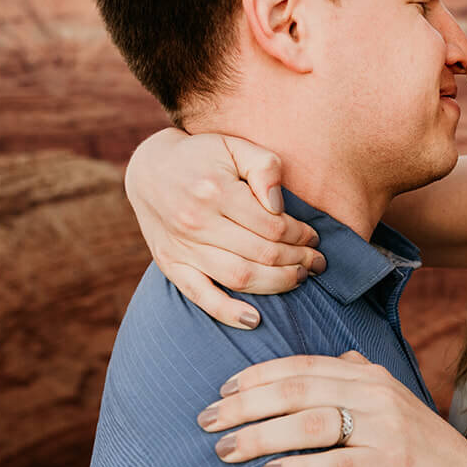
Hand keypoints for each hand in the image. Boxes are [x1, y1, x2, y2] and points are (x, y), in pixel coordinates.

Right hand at [124, 127, 325, 328]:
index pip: (273, 225)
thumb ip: (264, 167)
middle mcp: (197, 222)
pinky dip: (227, 312)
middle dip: (298, 260)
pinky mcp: (171, 265)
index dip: (300, 234)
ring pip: (239, 277)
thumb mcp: (235, 146)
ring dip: (278, 283)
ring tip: (300, 278)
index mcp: (216, 191)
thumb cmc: (202, 156)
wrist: (149, 169)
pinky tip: (254, 320)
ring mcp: (183, 247)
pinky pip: (200, 296)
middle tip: (317, 262)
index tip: (313, 237)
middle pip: (262, 253)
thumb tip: (278, 205)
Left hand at [197, 352, 466, 466]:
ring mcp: (383, 426)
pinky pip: (336, 463)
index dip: (256, 376)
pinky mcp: (391, 462)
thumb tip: (337, 359)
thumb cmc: (414, 442)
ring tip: (226, 452)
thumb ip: (360, 377)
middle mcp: (373, 392)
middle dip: (245, 405)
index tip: (220, 391)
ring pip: (310, 424)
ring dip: (261, 436)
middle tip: (207, 422)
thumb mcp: (389, 400)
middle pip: (295, 390)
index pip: (299, 366)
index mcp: (365, 374)